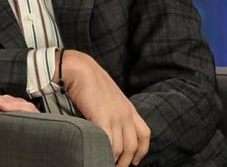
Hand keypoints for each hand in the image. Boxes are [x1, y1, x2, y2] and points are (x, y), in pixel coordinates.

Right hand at [59, 50, 150, 165]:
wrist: (81, 70)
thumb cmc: (91, 81)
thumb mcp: (109, 97)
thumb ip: (113, 111)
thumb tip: (109, 127)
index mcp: (129, 108)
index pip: (144, 134)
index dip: (141, 151)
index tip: (134, 161)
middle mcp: (126, 114)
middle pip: (133, 146)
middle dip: (126, 162)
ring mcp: (115, 117)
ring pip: (119, 149)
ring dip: (113, 161)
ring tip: (104, 164)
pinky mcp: (102, 119)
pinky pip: (107, 144)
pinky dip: (104, 154)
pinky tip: (98, 157)